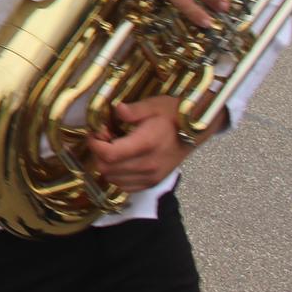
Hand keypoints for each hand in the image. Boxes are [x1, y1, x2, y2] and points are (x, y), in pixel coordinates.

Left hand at [84, 96, 205, 191]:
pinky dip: (117, 175)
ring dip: (106, 164)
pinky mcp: (153, 182)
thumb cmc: (173, 115)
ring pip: (113, 179)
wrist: (196, 132)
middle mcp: (148, 165)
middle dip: (98, 152)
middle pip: (107, 169)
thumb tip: (116, 109)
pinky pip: (125, 186)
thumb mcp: (154, 105)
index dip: (95, 144)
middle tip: (104, 138)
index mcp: (146, 144)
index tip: (96, 132)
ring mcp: (151, 177)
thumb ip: (134, 109)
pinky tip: (121, 160)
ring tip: (113, 148)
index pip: (109, 155)